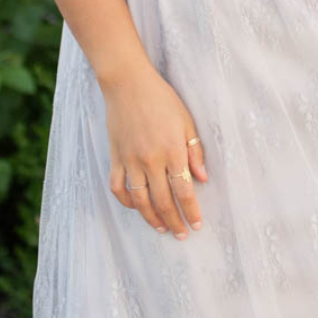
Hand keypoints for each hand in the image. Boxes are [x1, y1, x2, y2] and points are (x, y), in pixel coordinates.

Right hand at [104, 65, 207, 237]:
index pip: (183, 191)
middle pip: (163, 201)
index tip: (197, 225)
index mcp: (172, 151)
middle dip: (174, 221)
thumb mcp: (186, 122)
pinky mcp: (115, 157)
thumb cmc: (162, 100)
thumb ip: (195, 152)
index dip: (191, 211)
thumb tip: (202, 179)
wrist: (127, 84)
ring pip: (140, 200)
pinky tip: (136, 208)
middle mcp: (151, 160)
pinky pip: (118, 187)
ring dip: (151, 218)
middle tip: (181, 234)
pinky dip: (126, 202)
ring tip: (162, 228)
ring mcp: (130, 161)